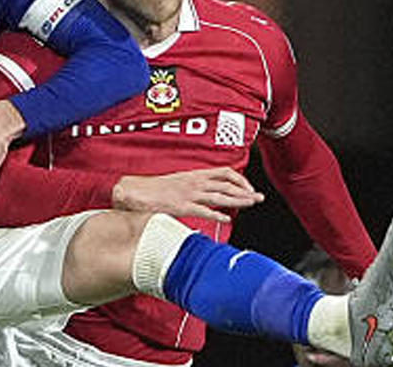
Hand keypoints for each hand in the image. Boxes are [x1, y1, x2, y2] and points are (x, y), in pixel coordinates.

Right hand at [111, 167, 263, 220]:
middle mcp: (194, 182)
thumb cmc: (153, 189)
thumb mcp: (177, 183)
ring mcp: (188, 194)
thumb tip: (206, 195)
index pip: (224, 172)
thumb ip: (192, 187)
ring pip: (219, 195)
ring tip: (250, 204)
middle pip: (227, 184)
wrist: (132, 190)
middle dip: (245, 191)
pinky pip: (203, 210)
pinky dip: (216, 214)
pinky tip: (227, 219)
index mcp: (194, 174)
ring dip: (237, 200)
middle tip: (259, 198)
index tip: (249, 187)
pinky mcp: (181, 206)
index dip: (240, 179)